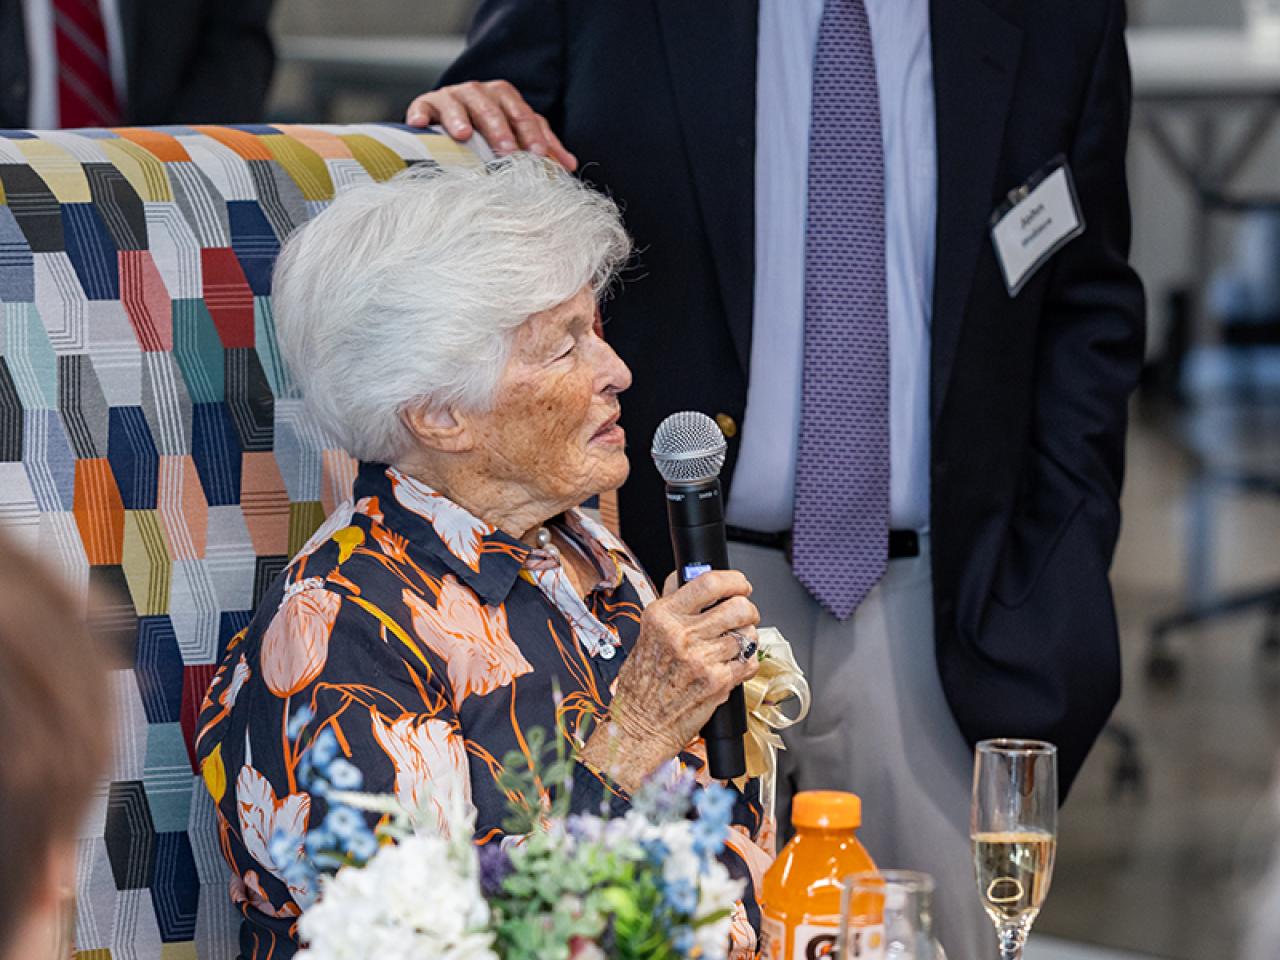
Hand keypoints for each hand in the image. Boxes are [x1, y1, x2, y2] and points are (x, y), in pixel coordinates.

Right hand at [405, 80, 577, 170]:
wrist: (448, 128)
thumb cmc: (488, 136)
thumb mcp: (516, 138)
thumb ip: (541, 147)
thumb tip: (569, 165)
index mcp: (504, 98)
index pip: (522, 113)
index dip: (531, 133)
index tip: (540, 155)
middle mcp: (478, 93)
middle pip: (491, 105)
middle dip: (500, 128)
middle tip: (507, 150)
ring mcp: (450, 97)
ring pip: (457, 102)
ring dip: (461, 118)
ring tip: (463, 136)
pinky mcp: (425, 106)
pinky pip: (421, 107)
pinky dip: (420, 115)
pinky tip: (420, 126)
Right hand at [581, 570, 760, 791]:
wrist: (640, 725)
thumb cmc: (642, 683)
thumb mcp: (647, 632)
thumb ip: (672, 602)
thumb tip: (690, 574)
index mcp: (662, 616)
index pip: (709, 582)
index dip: (734, 580)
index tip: (740, 585)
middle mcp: (681, 635)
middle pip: (738, 607)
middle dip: (748, 610)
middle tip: (743, 615)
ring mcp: (701, 659)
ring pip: (747, 635)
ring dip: (746, 639)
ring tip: (731, 646)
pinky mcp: (718, 682)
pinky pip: (749, 661)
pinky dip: (746, 663)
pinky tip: (731, 666)